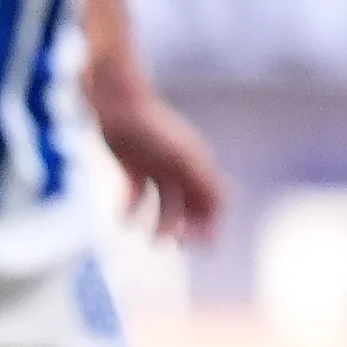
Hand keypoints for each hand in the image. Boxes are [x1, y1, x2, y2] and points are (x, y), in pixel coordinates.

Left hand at [89, 68, 225, 243]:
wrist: (116, 102)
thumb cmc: (152, 127)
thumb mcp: (181, 155)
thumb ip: (203, 178)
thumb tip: (229, 201)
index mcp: (198, 165)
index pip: (212, 202)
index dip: (210, 223)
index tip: (203, 243)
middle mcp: (181, 169)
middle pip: (190, 207)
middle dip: (186, 228)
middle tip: (172, 244)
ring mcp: (157, 168)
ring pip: (165, 205)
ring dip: (160, 224)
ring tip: (150, 238)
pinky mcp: (133, 167)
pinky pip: (137, 195)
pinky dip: (132, 209)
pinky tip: (123, 218)